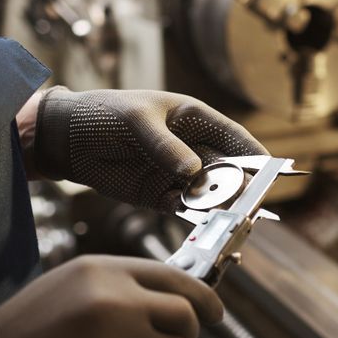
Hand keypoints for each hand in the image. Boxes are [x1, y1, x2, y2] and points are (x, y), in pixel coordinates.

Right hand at [0, 255, 222, 337]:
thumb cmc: (22, 332)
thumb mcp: (69, 287)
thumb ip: (120, 287)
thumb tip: (179, 299)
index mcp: (102, 269)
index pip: (174, 276)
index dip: (203, 297)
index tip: (216, 313)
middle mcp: (118, 299)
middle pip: (186, 315)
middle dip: (186, 334)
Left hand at [32, 87, 266, 211]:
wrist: (63, 138)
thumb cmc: (102, 114)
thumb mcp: (135, 121)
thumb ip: (165, 146)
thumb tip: (194, 171)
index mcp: (194, 119)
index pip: (234, 137)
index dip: (256, 154)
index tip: (274, 170)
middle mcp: (191, 148)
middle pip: (228, 170)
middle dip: (241, 187)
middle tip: (250, 203)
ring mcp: (177, 174)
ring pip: (210, 193)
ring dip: (220, 206)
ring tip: (230, 218)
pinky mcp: (160, 196)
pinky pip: (185, 209)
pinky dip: (195, 217)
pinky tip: (202, 223)